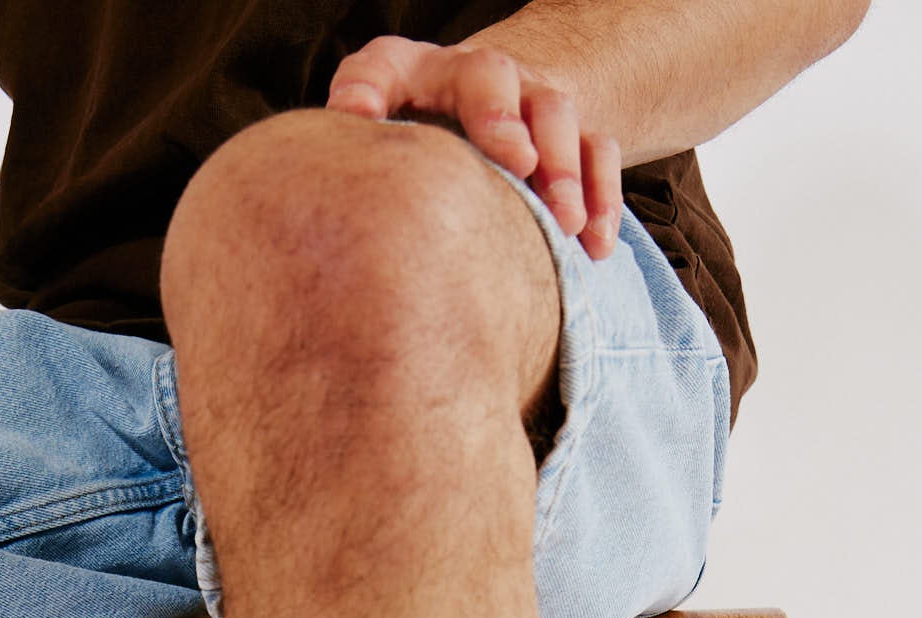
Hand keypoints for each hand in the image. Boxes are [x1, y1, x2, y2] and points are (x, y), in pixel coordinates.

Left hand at [327, 39, 620, 259]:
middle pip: (494, 77)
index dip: (377, 89)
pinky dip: (603, 199)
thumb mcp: (375, 148)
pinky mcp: (571, 138)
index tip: (371, 126)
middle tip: (518, 166)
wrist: (481, 128)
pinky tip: (595, 249)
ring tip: (564, 225)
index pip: (384, 66)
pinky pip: (599, 153)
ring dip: (564, 171)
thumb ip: (349, 154)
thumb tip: (319, 181)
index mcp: (410, 76)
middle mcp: (475, 77)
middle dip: (506, 121)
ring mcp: (529, 103)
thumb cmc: (413, 153)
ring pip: (557, 115)